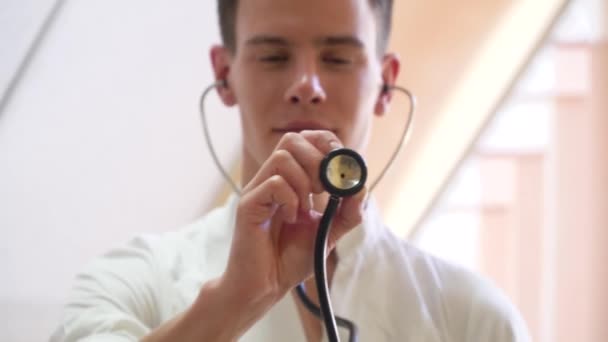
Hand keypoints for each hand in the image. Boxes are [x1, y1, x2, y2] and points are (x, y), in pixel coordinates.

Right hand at [222, 130, 366, 306]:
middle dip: (317, 159)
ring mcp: (258, 190)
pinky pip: (273, 183)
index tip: (339, 165)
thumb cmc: (291, 258)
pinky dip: (290, 199)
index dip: (325, 143)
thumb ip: (348, 211)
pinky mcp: (248, 205)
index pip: (304, 139)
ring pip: (282, 158)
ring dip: (303, 181)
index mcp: (289, 180)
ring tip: (305, 207)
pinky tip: (290, 218)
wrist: (266, 286)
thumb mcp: (329, 232)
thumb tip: (361, 187)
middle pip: (292, 139)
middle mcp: (271, 179)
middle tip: (323, 188)